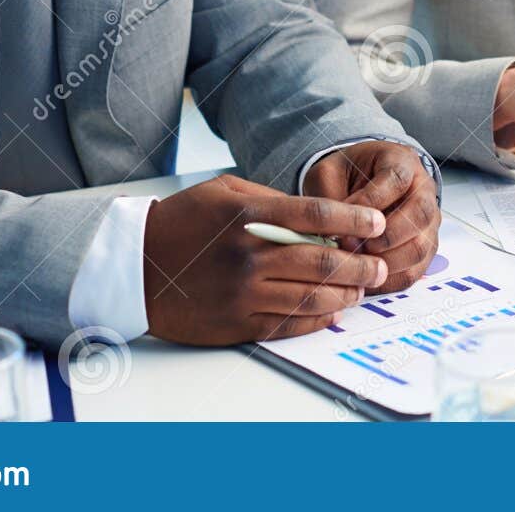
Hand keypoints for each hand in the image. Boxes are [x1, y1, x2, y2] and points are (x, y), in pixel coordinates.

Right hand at [143, 174, 389, 345]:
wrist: (135, 267)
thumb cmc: (182, 223)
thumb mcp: (224, 191)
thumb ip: (271, 200)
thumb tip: (316, 215)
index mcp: (249, 216)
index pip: (316, 216)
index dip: (354, 222)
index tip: (377, 224)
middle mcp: (249, 256)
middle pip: (322, 262)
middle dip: (360, 265)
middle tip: (379, 266)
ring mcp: (242, 293)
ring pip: (311, 297)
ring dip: (345, 295)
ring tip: (361, 290)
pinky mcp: (236, 323)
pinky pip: (288, 324)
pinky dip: (317, 318)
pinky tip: (333, 311)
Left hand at [304, 141, 440, 292]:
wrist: (361, 183)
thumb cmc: (348, 177)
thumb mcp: (331, 172)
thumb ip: (329, 195)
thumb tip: (332, 232)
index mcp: (402, 162)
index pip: (397, 179)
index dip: (372, 199)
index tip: (344, 212)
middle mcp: (423, 191)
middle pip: (420, 214)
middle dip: (385, 236)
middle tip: (352, 244)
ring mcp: (428, 222)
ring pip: (421, 247)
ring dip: (387, 261)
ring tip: (357, 262)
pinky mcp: (423, 248)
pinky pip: (414, 271)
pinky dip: (389, 279)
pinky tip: (364, 277)